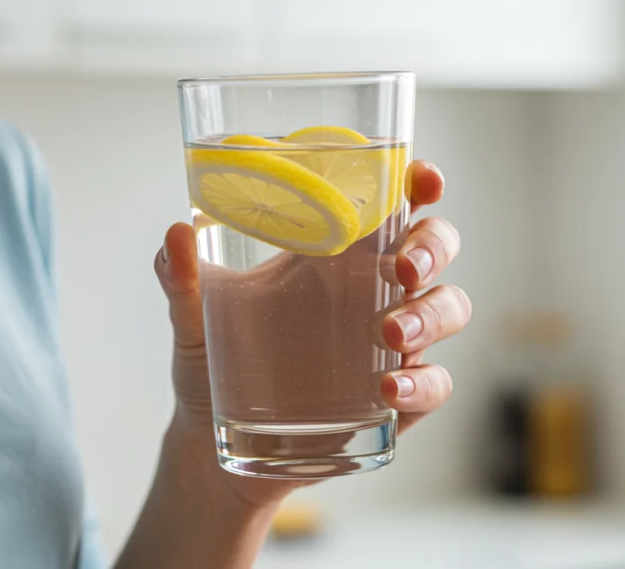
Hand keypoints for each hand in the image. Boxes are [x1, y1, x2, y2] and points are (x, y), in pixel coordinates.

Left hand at [152, 160, 470, 508]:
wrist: (214, 446)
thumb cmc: (213, 365)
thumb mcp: (194, 317)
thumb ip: (182, 277)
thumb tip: (176, 235)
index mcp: (334, 255)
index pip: (391, 203)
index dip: (419, 183)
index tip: (422, 179)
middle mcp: (372, 290)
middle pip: (435, 246)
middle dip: (432, 248)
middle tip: (402, 267)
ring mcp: (393, 344)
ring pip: (449, 308)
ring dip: (431, 314)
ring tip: (390, 334)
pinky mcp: (399, 398)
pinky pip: (435, 383)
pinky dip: (421, 383)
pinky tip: (388, 389)